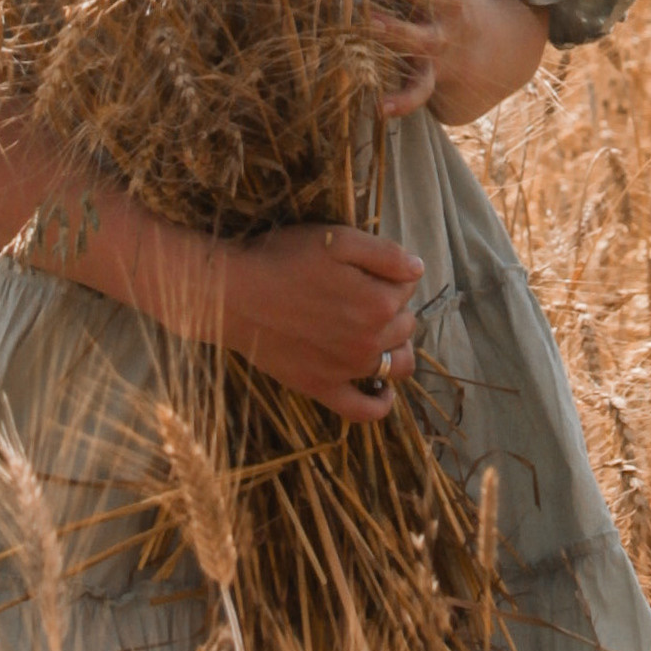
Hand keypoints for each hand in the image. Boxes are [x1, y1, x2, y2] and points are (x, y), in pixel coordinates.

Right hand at [210, 222, 425, 426]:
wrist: (232, 295)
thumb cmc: (282, 259)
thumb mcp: (337, 240)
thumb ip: (385, 254)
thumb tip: (418, 270)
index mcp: (380, 302)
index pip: (407, 287)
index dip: (390, 273)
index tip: (364, 267)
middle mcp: (371, 341)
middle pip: (405, 324)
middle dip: (393, 307)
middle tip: (359, 292)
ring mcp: (348, 370)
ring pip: (397, 364)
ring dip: (395, 348)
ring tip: (375, 333)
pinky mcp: (323, 388)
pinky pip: (365, 410)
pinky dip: (381, 402)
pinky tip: (381, 389)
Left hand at [372, 0, 469, 120]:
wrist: (484, 53)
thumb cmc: (441, 0)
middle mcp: (446, 8)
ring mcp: (441, 43)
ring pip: (420, 38)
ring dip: (393, 30)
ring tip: (366, 21)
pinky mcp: (432, 75)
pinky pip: (419, 90)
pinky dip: (401, 101)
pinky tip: (378, 107)